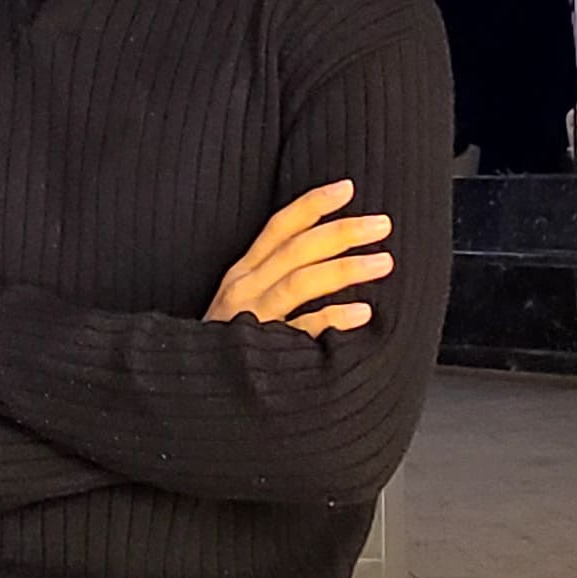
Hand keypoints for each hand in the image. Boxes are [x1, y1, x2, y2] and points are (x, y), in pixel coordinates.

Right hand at [205, 180, 392, 338]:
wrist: (192, 390)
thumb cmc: (225, 346)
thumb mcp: (240, 303)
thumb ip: (272, 279)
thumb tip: (325, 257)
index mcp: (242, 273)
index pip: (279, 228)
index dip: (312, 205)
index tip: (347, 188)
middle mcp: (244, 289)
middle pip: (297, 249)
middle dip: (342, 232)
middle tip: (382, 224)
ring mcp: (252, 318)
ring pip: (301, 282)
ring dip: (345, 269)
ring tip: (384, 263)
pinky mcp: (260, 350)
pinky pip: (302, 329)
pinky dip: (333, 318)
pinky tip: (363, 313)